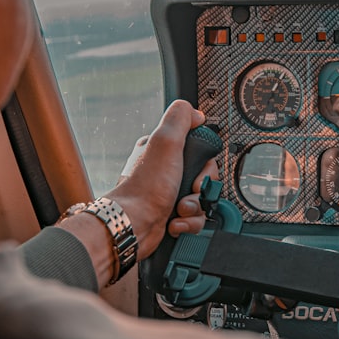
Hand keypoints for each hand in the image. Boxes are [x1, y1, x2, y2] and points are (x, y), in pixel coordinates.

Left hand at [105, 100, 218, 259]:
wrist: (133, 225)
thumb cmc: (145, 188)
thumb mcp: (165, 141)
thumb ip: (180, 119)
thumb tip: (196, 112)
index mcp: (164, 151)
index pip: (200, 153)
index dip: (205, 164)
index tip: (198, 169)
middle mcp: (166, 171)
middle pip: (205, 178)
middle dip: (201, 189)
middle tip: (189, 190)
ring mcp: (169, 194)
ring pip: (201, 200)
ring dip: (195, 208)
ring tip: (179, 209)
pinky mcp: (171, 215)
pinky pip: (193, 219)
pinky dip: (188, 222)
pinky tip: (174, 221)